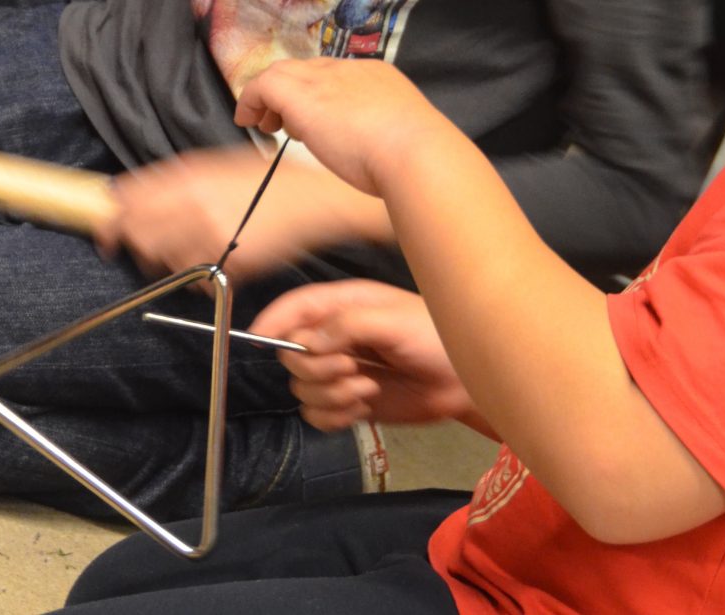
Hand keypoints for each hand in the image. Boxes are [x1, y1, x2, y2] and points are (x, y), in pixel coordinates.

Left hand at [94, 146, 390, 281]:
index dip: (109, 220)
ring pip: (165, 260)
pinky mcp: (232, 260)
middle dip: (137, 246)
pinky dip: (200, 276)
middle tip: (146, 250)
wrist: (311, 199)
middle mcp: (194, 203)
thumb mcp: (216, 165)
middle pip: (138, 234)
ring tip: (190, 252)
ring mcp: (212, 233)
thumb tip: (132, 194)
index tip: (106, 233)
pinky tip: (215, 262)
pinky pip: (198, 277)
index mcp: (188, 176)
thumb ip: (174, 180)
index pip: (128, 200)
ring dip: (169, 262)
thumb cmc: (267, 181)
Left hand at [235, 58, 457, 196]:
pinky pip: (264, 85)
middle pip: (306, 69)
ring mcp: (325, 80)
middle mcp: (349, 71)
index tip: (309, 119)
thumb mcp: (400, 139)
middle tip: (280, 121)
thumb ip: (380, 136)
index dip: (317, 95)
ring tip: (264, 124)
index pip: (335, 76)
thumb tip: (369, 153)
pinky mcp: (302, 95)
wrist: (414, 154)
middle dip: (290, 92)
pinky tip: (248, 121)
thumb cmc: (414, 160)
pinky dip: (251, 100)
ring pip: (283, 73)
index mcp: (376, 79)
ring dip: (270, 98)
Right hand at [250, 279, 475, 430]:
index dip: (274, 321)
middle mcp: (337, 338)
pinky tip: (360, 408)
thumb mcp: (393, 321)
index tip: (261, 338)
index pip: (295, 308)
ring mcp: (341, 372)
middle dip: (316, 368)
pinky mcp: (349, 402)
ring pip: (302, 388)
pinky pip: (316, 414)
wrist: (463, 384)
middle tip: (351, 368)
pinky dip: (333, 416)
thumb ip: (347, 324)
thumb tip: (309, 340)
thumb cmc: (437, 339)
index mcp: (344, 307)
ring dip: (331, 394)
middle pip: (292, 355)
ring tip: (367, 388)